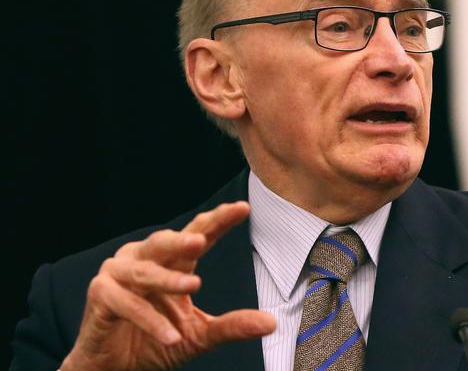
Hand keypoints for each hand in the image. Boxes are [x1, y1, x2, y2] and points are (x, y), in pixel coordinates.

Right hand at [61, 202, 275, 370]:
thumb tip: (271, 323)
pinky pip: (128, 304)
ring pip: (145, 271)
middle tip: (202, 239)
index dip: (218, 220)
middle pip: (165, 241)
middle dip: (184, 238)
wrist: (112, 369)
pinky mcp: (101, 296)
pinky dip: (151, 321)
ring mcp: (118, 274)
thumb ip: (232, 325)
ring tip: (194, 285)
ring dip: (168, 280)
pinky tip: (171, 335)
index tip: (243, 207)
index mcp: (171, 261)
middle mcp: (143, 259)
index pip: (198, 234)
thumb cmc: (155, 340)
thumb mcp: (199, 334)